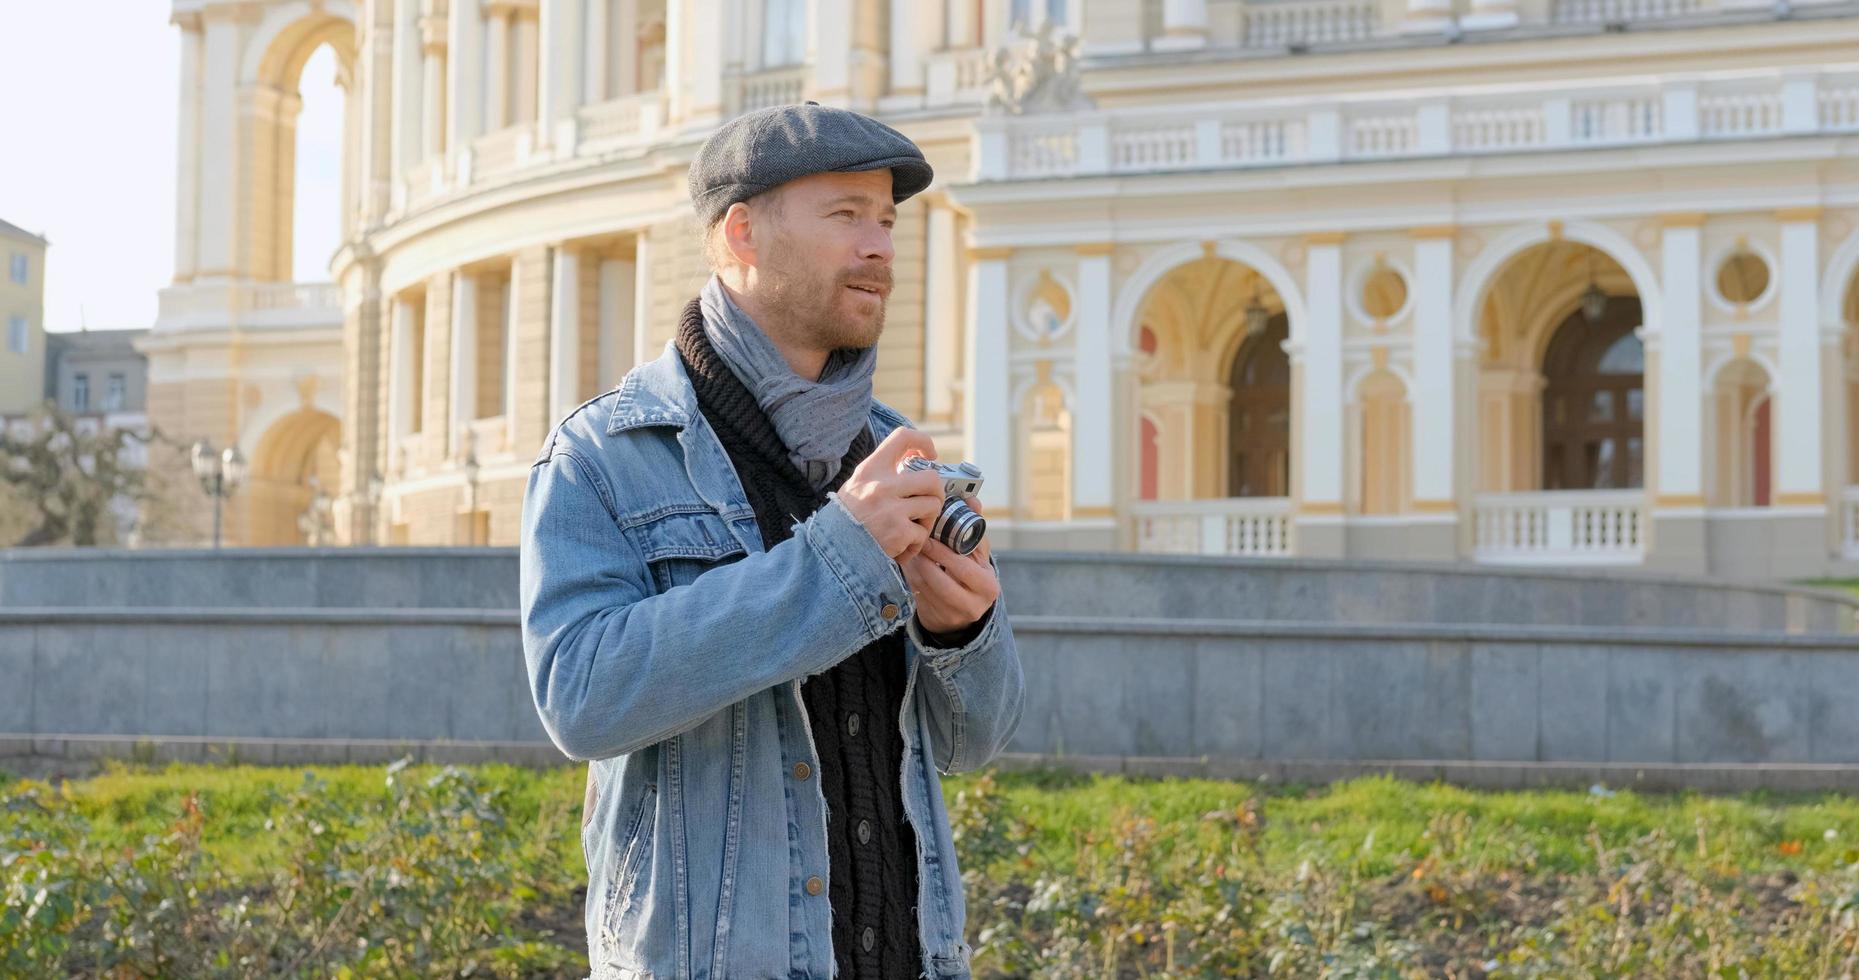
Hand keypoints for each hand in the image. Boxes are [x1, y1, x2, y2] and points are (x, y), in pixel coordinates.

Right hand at [837, 428, 945, 560]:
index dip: (923, 442)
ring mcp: (892, 510)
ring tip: (912, 528)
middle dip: (937, 492)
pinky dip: (915, 544)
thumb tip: (914, 460)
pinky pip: (922, 534)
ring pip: (933, 506)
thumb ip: (881, 474)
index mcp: (870, 469)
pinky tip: (900, 548)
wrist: (832, 551)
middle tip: (930, 501)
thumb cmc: (846, 518)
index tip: (929, 455)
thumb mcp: (857, 485)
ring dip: (927, 520)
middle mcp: (882, 486)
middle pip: (931, 478)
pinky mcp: (899, 532)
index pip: (902, 437)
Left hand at [900, 505, 998, 633]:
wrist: (962, 609)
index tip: (929, 535)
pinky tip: (908, 564)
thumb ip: (974, 528)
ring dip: (915, 567)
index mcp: (987, 586)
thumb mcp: (977, 555)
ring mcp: (953, 615)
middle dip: (927, 559)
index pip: (963, 567)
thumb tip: (972, 499)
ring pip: (927, 588)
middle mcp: (973, 605)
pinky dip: (911, 577)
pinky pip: (918, 595)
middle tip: (915, 542)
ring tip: (910, 550)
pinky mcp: (935, 618)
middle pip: (943, 581)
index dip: (944, 552)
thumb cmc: (970, 574)